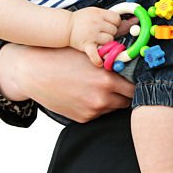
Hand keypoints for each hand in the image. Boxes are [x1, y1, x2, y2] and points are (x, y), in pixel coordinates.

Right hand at [0, 43, 134, 122]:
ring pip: (114, 107)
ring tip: (104, 88)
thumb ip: (110, 60)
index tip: (138, 79)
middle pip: (128, 100)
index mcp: (107, 79)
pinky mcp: (83, 118)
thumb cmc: (62, 58)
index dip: (138, 82)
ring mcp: (92, 110)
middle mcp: (102, 98)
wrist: (34, 74)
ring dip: (114, 99)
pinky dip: (99, 106)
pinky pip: (100, 113)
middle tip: (125, 85)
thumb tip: (132, 58)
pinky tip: (90, 94)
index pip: (136, 86)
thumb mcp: (90, 55)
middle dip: (128, 93)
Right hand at [69, 7, 120, 65]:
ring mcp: (91, 35)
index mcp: (99, 14)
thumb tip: (126, 22)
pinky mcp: (86, 46)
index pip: (116, 19)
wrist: (66, 26)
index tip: (111, 25)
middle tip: (103, 33)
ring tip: (100, 41)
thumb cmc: (81, 19)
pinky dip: (98, 59)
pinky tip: (100, 62)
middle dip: (111, 32)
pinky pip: (95, 54)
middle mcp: (96, 24)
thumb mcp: (94, 12)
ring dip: (107, 42)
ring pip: (109, 41)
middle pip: (114, 30)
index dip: (116, 23)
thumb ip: (108, 16)